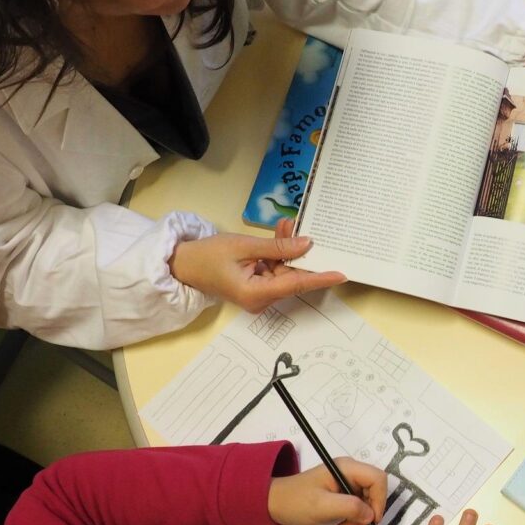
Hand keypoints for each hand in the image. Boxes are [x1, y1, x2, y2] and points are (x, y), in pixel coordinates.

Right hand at [170, 218, 345, 311]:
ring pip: (284, 271)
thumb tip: (307, 245)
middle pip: (291, 277)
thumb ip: (278, 247)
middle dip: (299, 253)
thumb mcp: (245, 246)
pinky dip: (277, 254)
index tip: (342, 274)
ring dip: (287, 249)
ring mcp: (258, 295)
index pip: (296, 285)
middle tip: (304, 228)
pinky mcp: (256, 288)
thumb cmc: (208, 256)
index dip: (320, 277)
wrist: (182, 265)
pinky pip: (274, 271)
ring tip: (287, 225)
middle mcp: (261, 300)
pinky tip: (281, 233)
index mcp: (256, 294)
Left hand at [267, 459, 386, 524]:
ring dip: (357, 521)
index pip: (377, 479)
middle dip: (368, 514)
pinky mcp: (339, 495)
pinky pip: (353, 508)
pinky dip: (349, 521)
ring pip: (364, 503)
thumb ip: (350, 508)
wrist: (273, 504)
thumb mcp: (323, 506)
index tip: (372, 520)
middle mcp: (348, 473)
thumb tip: (371, 515)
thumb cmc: (295, 501)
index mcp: (346, 468)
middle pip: (373, 492)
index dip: (380, 500)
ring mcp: (344, 484)